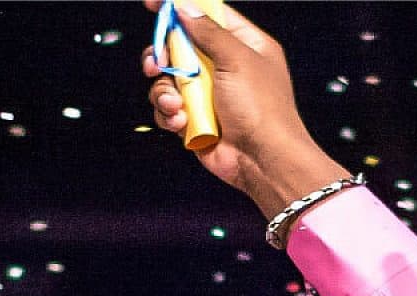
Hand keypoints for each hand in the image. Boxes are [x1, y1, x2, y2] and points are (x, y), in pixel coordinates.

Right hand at [141, 0, 353, 221]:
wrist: (263, 160)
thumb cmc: (262, 109)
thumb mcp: (237, 59)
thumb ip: (208, 31)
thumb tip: (185, 8)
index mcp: (244, 45)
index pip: (209, 15)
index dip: (181, 7)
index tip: (153, 3)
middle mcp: (224, 67)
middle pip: (180, 46)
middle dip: (164, 55)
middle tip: (157, 63)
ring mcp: (208, 94)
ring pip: (168, 79)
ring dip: (164, 92)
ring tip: (174, 104)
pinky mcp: (195, 119)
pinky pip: (168, 108)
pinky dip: (169, 115)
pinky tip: (181, 122)